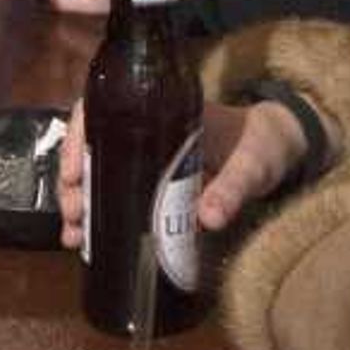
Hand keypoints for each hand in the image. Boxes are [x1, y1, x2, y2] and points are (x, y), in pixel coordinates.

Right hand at [56, 97, 310, 249]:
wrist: (279, 150)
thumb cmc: (262, 145)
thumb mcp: (251, 165)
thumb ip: (233, 189)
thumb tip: (207, 220)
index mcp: (160, 110)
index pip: (102, 110)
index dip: (77, 138)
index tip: (70, 174)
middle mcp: (145, 130)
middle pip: (91, 147)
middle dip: (73, 182)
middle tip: (73, 215)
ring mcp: (147, 157)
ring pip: (98, 172)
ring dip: (81, 201)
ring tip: (73, 235)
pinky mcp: (155, 183)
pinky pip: (118, 192)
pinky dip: (100, 213)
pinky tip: (88, 239)